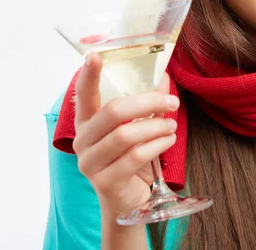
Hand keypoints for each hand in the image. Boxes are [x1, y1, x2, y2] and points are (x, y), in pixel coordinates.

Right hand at [72, 53, 179, 215]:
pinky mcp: (104, 182)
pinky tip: (168, 140)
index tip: (95, 55)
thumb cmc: (132, 156)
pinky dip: (157, 145)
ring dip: (157, 126)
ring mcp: (90, 163)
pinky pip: (135, 157)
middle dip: (148, 102)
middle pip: (113, 111)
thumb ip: (149, 103)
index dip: (89, 75)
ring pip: (125, 135)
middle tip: (173, 102)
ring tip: (172, 125)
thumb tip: (164, 77)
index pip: (83, 94)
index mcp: (87, 122)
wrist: (128, 200)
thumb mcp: (141, 126)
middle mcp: (83, 141)